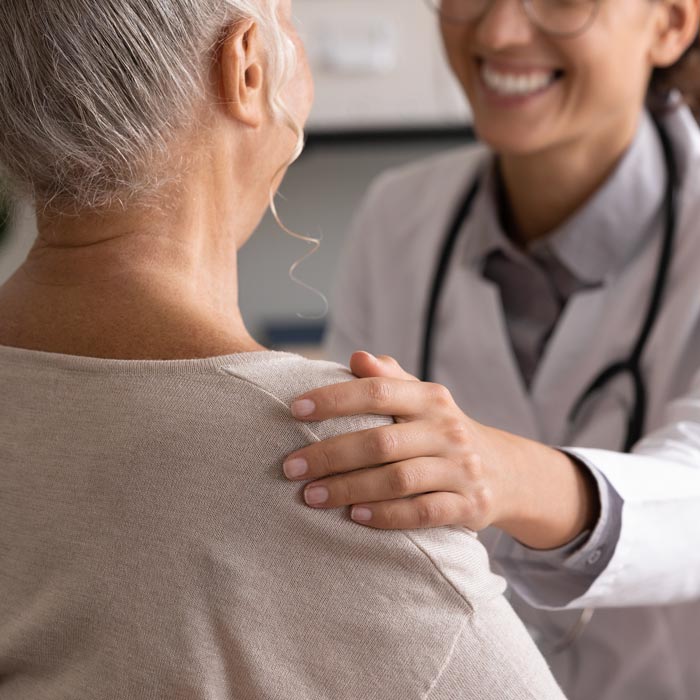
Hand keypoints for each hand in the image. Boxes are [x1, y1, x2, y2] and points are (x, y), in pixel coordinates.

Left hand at [284, 352, 597, 548]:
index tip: (295, 409)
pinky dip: (386, 515)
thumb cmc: (442, 431)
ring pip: (398, 480)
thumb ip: (390, 379)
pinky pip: (422, 513)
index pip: (378, 392)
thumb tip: (358, 356)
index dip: (335, 399)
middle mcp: (447, 430)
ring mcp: (460, 469)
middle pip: (381, 442)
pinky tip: (354, 517)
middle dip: (330, 455)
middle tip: (290, 466)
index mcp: (430, 398)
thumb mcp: (422, 400)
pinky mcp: (468, 505)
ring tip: (310, 496)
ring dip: (349, 489)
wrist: (505, 471)